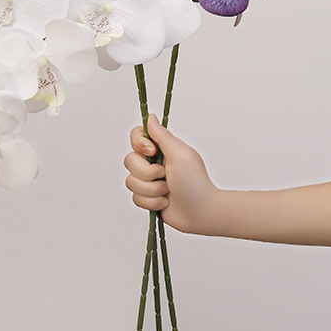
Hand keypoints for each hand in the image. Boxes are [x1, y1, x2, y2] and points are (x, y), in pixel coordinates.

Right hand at [124, 114, 219, 234]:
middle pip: (130, 160)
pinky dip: (152, 202)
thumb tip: (150, 117)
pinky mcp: (147, 197)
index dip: (139, 144)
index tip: (152, 152)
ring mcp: (149, 180)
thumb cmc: (195, 183)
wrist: (201, 213)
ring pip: (131, 181)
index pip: (137, 136)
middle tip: (166, 176)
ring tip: (168, 191)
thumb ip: (162, 136)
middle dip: (148, 173)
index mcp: (162, 148)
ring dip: (152, 190)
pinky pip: (136, 198)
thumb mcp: (180, 154)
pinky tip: (166, 202)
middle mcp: (153, 162)